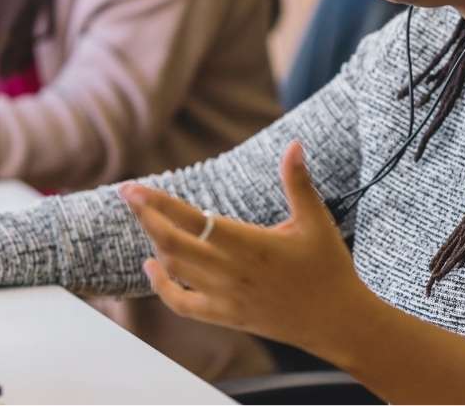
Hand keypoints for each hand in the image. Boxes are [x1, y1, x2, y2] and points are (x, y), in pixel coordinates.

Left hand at [120, 140, 371, 359]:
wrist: (336, 321)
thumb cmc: (327, 266)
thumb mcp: (315, 218)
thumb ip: (298, 181)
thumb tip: (294, 144)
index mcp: (250, 244)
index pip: (192, 220)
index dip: (160, 204)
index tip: (135, 188)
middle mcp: (231, 272)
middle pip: (173, 244)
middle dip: (146, 217)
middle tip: (128, 193)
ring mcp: (226, 298)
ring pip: (175, 270)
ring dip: (156, 242)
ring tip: (147, 218)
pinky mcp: (226, 317)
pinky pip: (183, 304)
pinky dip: (162, 286)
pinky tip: (153, 266)